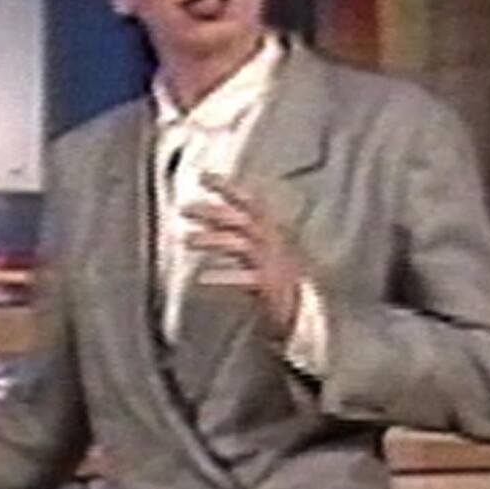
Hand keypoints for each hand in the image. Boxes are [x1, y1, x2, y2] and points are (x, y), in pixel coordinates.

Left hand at [180, 172, 306, 333]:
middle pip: (241, 220)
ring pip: (240, 245)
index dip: (227, 187)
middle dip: (212, 212)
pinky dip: (226, 278)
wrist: (307, 314)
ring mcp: (273, 265)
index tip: (202, 174)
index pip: (250, 202)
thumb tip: (212, 217)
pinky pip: (246, 280)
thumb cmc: (282, 282)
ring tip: (184, 238)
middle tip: (182, 207)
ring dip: (212, 239)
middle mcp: (274, 244)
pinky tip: (203, 279)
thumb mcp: (267, 251)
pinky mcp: (270, 288)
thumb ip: (244, 234)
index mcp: (273, 232)